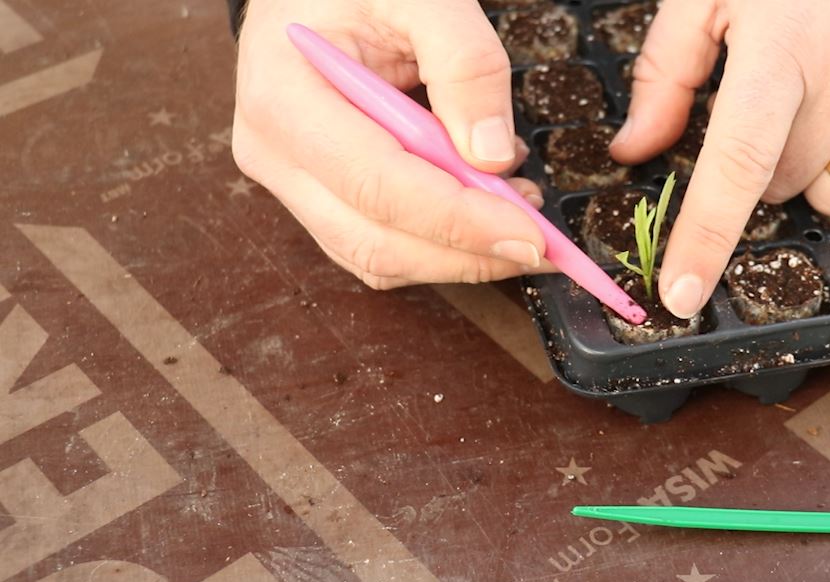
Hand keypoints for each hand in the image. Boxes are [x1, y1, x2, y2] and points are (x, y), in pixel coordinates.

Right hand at [233, 0, 548, 289]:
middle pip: (377, 242)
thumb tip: (493, 156)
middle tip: (543, 241)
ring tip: (519, 209)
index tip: (532, 237)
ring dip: (459, 255)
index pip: (379, 186)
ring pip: (379, 258)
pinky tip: (483, 206)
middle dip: (468, 253)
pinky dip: (439, 245)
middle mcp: (275, 155)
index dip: (460, 222)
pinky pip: (379, 245)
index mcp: (286, 99)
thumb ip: (464, 63)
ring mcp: (289, 182)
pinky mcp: (315, 196)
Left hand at [610, 0, 829, 317]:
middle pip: (779, 188)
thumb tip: (634, 151)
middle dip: (761, 164)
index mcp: (781, 48)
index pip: (736, 166)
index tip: (681, 297)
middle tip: (774, 100)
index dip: (705, 239)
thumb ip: (668, 71)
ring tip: (826, 99)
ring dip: (815, 171)